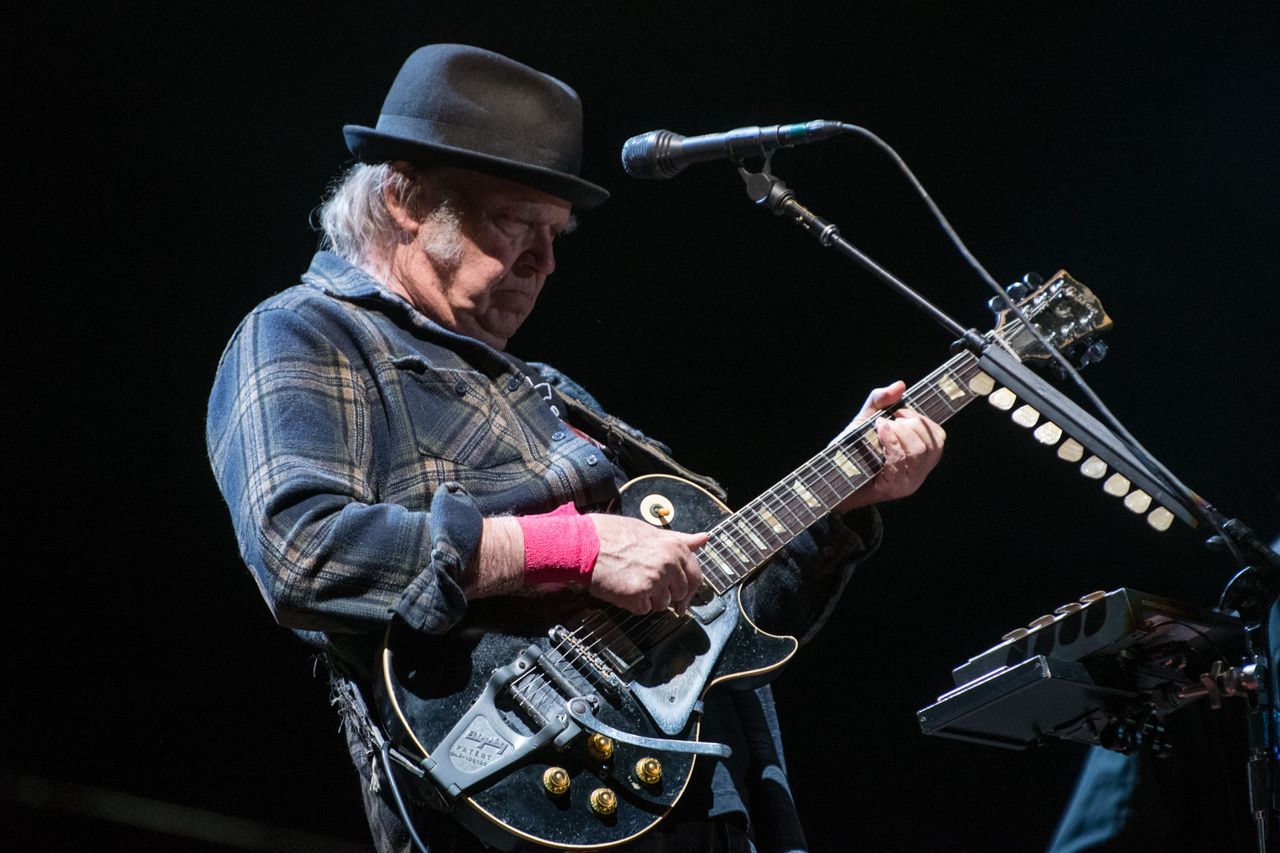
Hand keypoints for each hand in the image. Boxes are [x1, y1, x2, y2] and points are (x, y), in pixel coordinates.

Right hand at [587, 514, 706, 614]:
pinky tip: (623, 588)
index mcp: (674, 547)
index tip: (682, 595)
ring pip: (663, 604)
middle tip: (650, 590)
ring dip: (649, 599)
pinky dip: (633, 604)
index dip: (688, 588)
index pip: (695, 575)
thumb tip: (703, 539)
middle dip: (668, 594)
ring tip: (632, 582)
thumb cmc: (613, 534)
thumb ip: (679, 540)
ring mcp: (655, 581)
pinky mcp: (638, 596)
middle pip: (680, 593)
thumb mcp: (651, 531)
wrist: (585, 543)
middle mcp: (669, 564)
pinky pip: (643, 610)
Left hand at [836, 381, 945, 512]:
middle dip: (909, 425)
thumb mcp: (866, 419)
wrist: (831, 476)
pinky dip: (891, 441)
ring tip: (880, 427)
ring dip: (898, 432)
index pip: (938, 436)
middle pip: (930, 443)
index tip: (900, 413)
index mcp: (919, 456)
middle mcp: (918, 471)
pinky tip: (880, 433)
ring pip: (917, 451)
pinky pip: (900, 461)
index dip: (922, 420)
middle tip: (888, 422)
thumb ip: (881, 400)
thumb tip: (900, 385)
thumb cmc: (852, 449)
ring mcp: (907, 482)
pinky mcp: (893, 488)